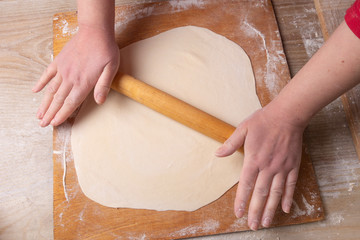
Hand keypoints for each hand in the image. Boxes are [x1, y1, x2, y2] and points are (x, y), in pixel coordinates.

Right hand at [32, 26, 119, 126]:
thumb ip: (104, 86)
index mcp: (84, 82)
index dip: (62, 114)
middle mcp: (71, 78)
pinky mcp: (59, 61)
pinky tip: (35, 91)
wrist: (95, 31)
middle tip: (43, 124)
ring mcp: (63, 69)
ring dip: (44, 103)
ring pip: (51, 90)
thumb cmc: (106, 50)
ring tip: (38, 114)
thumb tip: (99, 102)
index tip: (55, 123)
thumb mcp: (111, 69)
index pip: (71, 103)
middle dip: (50, 113)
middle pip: (58, 100)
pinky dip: (41, 83)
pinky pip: (47, 74)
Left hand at [215, 104, 304, 229]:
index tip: (238, 213)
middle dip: (256, 212)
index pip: (246, 185)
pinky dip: (288, 198)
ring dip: (271, 209)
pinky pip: (291, 185)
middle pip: (261, 194)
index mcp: (253, 159)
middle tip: (253, 226)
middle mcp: (268, 167)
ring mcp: (282, 167)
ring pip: (276, 193)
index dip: (241, 200)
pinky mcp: (293, 165)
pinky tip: (285, 209)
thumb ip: (230, 144)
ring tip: (267, 223)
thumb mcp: (243, 129)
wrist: (287, 115)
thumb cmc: (264, 121)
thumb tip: (217, 153)